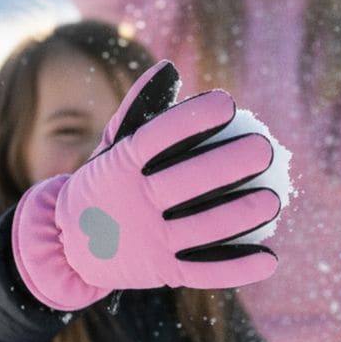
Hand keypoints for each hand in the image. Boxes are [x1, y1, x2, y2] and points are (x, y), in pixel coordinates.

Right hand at [13, 60, 283, 310]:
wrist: (67, 247)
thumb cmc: (104, 185)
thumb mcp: (111, 148)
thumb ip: (139, 111)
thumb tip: (168, 68)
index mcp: (120, 166)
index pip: (158, 137)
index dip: (192, 119)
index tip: (227, 103)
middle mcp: (133, 203)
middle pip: (186, 182)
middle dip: (227, 164)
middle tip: (265, 149)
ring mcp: (148, 242)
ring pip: (201, 228)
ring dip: (239, 216)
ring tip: (274, 200)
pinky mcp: (162, 273)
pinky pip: (205, 271)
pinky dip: (238, 268)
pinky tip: (270, 260)